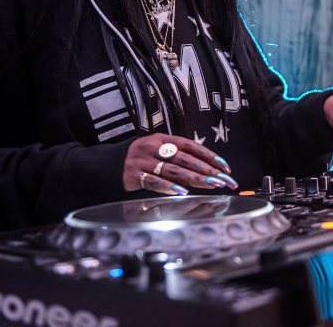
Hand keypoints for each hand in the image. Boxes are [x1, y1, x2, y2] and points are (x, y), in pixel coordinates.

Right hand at [123, 134, 238, 194]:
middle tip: (223, 180)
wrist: (107, 164)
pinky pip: (154, 182)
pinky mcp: (134, 175)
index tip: (225, 167)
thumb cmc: (140, 159)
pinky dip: (169, 187)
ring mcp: (143, 161)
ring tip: (210, 185)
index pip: (191, 145)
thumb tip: (206, 172)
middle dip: (207, 170)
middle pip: (185, 158)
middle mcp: (154, 147)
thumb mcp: (158, 151)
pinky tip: (182, 192)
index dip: (209, 155)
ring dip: (194, 178)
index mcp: (163, 139)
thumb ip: (177, 159)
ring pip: (173, 169)